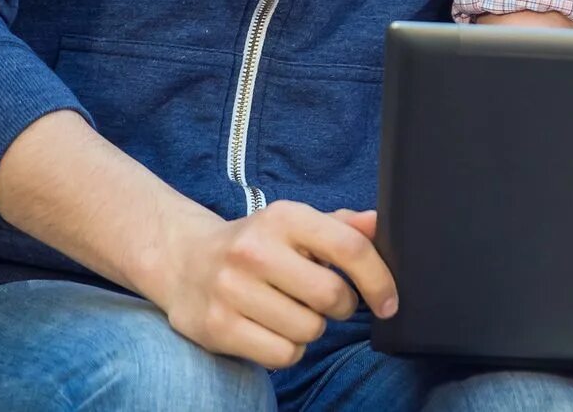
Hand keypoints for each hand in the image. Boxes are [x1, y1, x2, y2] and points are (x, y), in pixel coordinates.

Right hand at [141, 199, 396, 368]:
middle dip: (341, 307)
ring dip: (312, 328)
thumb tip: (378, 223)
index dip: (379, 279)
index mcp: (283, 217)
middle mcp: (255, 250)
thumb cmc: (254, 244)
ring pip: (309, 330)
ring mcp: (232, 290)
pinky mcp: (218, 327)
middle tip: (327, 302)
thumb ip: (339, 226)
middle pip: (332, 297)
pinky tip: (273, 330)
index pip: (349, 248)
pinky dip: (289, 350)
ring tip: (291, 311)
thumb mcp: (294, 224)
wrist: (183, 260)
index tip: (389, 302)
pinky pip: (283, 355)